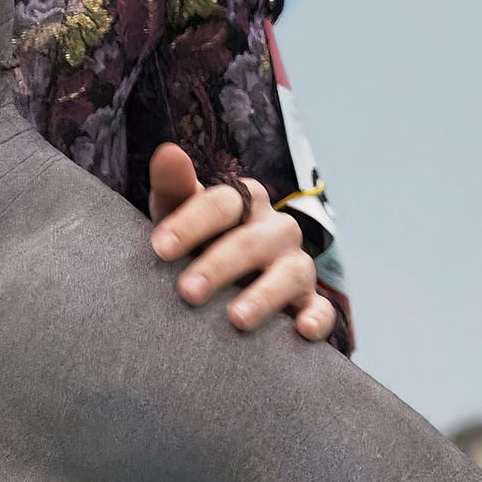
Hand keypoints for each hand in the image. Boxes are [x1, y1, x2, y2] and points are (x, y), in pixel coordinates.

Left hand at [147, 144, 333, 339]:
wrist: (218, 281)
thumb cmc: (194, 240)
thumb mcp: (176, 213)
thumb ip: (173, 186)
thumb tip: (168, 151)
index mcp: (245, 201)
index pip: (222, 204)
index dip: (191, 224)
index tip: (159, 248)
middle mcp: (276, 229)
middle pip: (252, 241)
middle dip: (219, 266)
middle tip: (187, 292)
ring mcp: (296, 264)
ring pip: (292, 272)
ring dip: (264, 295)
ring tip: (236, 319)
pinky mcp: (309, 301)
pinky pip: (322, 308)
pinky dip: (317, 318)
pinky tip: (301, 330)